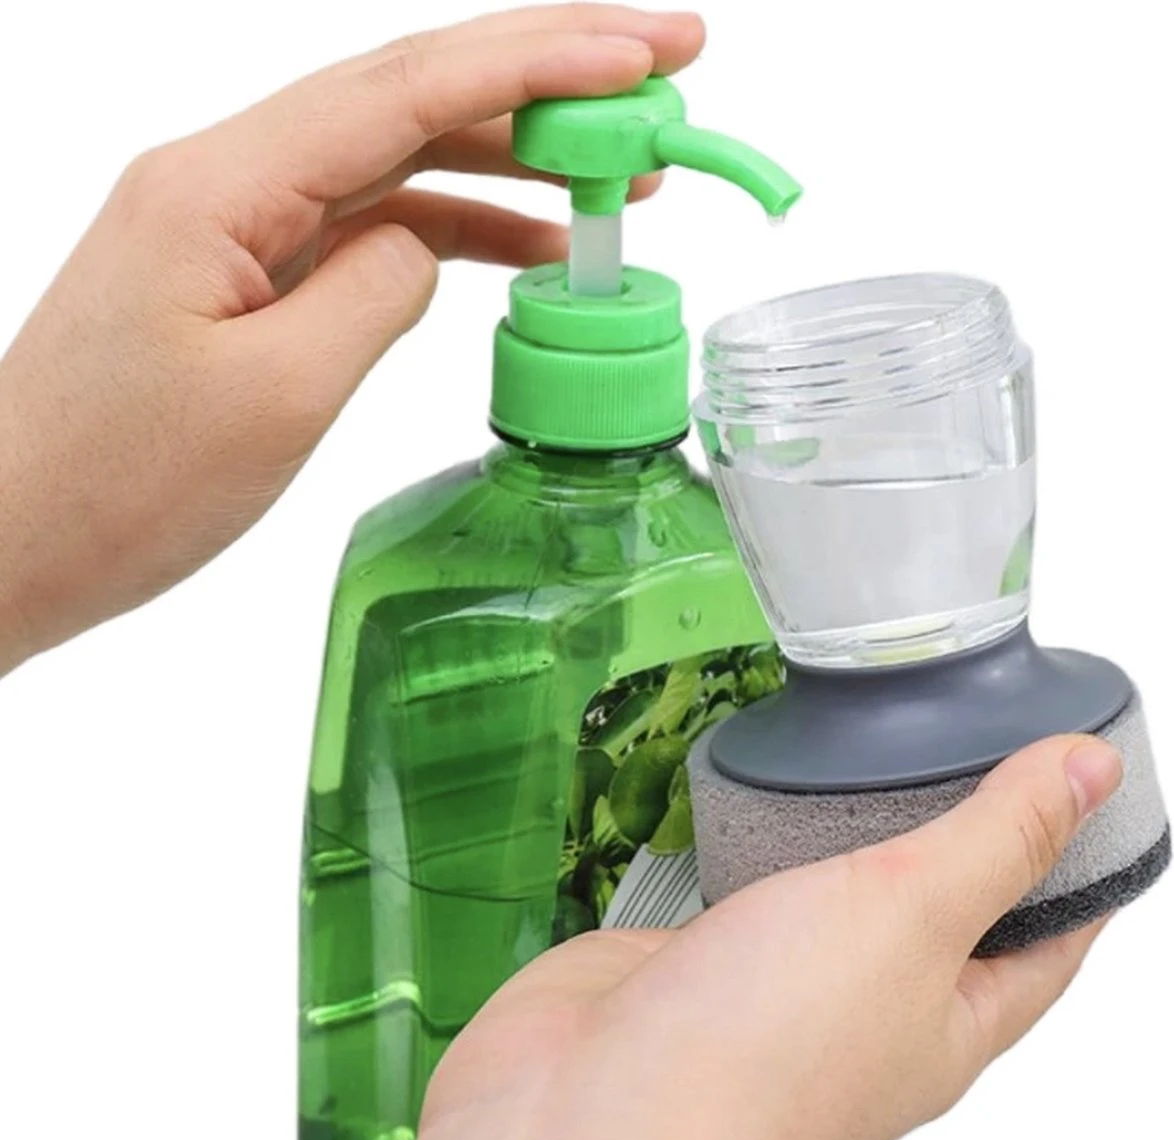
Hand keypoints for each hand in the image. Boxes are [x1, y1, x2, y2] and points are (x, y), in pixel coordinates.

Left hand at [0, 5, 703, 673]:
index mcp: (222, 186)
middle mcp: (226, 179)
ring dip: (511, 160)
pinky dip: (455, 228)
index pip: (407, 89)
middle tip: (662, 76)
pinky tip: (526, 248)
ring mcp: (235, 225)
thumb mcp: (274, 398)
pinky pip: (368, 227)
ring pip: (398, 159)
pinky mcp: (244, 276)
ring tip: (621, 179)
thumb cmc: (114, 487)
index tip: (644, 52)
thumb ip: (374, 294)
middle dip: (545, 81)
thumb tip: (430, 245)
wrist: (12, 540)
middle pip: (409, 96)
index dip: (540, 63)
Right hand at [391, 734, 1121, 1139]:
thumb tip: (1091, 770)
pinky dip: (766, 834)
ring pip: (841, 891)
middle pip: (943, 910)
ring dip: (858, 828)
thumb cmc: (758, 1053)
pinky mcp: (703, 957)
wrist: (589, 1110)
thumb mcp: (910, 916)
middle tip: (976, 744)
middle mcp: (868, 1007)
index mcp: (948, 1019)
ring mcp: (780, 983)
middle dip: (964, 830)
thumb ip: (996, 839)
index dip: (1077, 862)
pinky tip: (760, 794)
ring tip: (871, 753)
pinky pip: (753, 883)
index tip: (1081, 783)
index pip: (1049, 936)